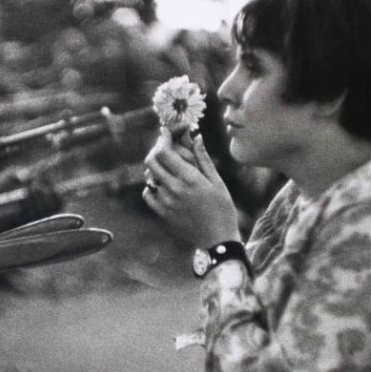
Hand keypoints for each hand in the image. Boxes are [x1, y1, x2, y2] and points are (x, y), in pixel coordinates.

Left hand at [143, 128, 240, 248]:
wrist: (218, 240)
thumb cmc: (223, 209)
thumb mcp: (217, 182)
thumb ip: (203, 158)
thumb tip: (196, 136)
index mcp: (190, 179)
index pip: (165, 152)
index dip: (163, 138)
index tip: (165, 131)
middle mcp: (174, 189)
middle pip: (152, 161)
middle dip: (156, 149)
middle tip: (164, 146)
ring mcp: (166, 202)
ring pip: (149, 176)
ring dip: (155, 168)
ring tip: (167, 166)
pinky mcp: (162, 214)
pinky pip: (148, 194)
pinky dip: (151, 186)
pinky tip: (162, 185)